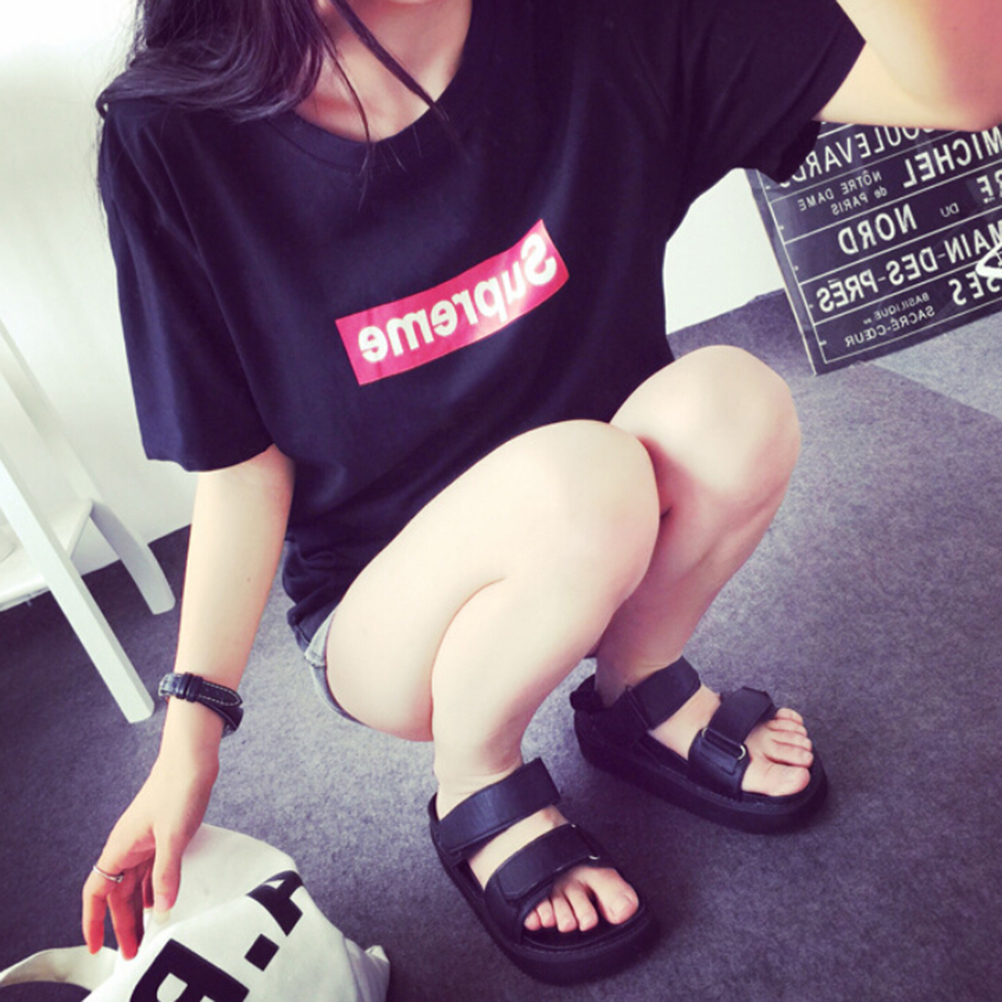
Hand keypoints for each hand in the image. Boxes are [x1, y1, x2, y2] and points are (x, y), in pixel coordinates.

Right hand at [81, 741, 218, 958]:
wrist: (193, 756)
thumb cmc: (178, 787)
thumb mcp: (174, 835)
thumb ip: (167, 873)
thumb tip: (162, 908)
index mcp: (121, 847)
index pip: (97, 892)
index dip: (94, 921)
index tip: (98, 946)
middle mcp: (129, 846)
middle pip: (118, 893)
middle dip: (123, 923)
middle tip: (134, 951)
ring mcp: (147, 840)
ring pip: (136, 883)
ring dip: (140, 908)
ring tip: (149, 933)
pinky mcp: (164, 833)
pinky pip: (154, 869)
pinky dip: (156, 888)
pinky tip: (166, 901)